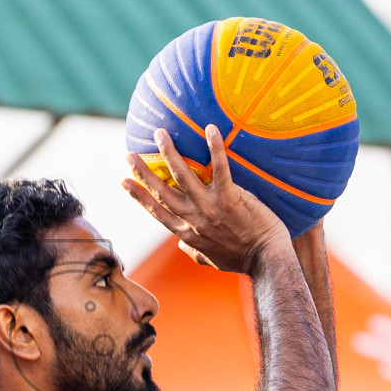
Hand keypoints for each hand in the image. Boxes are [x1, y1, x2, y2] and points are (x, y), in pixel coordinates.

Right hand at [123, 125, 290, 274]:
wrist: (267, 261)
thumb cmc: (243, 260)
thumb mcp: (212, 260)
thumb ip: (195, 252)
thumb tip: (182, 245)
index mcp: (188, 234)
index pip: (157, 212)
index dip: (139, 196)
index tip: (124, 182)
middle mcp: (194, 220)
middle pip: (162, 192)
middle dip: (143, 172)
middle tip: (130, 154)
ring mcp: (210, 208)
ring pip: (182, 177)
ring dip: (169, 153)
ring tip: (159, 134)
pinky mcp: (230, 198)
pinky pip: (219, 169)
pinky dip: (214, 147)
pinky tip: (210, 129)